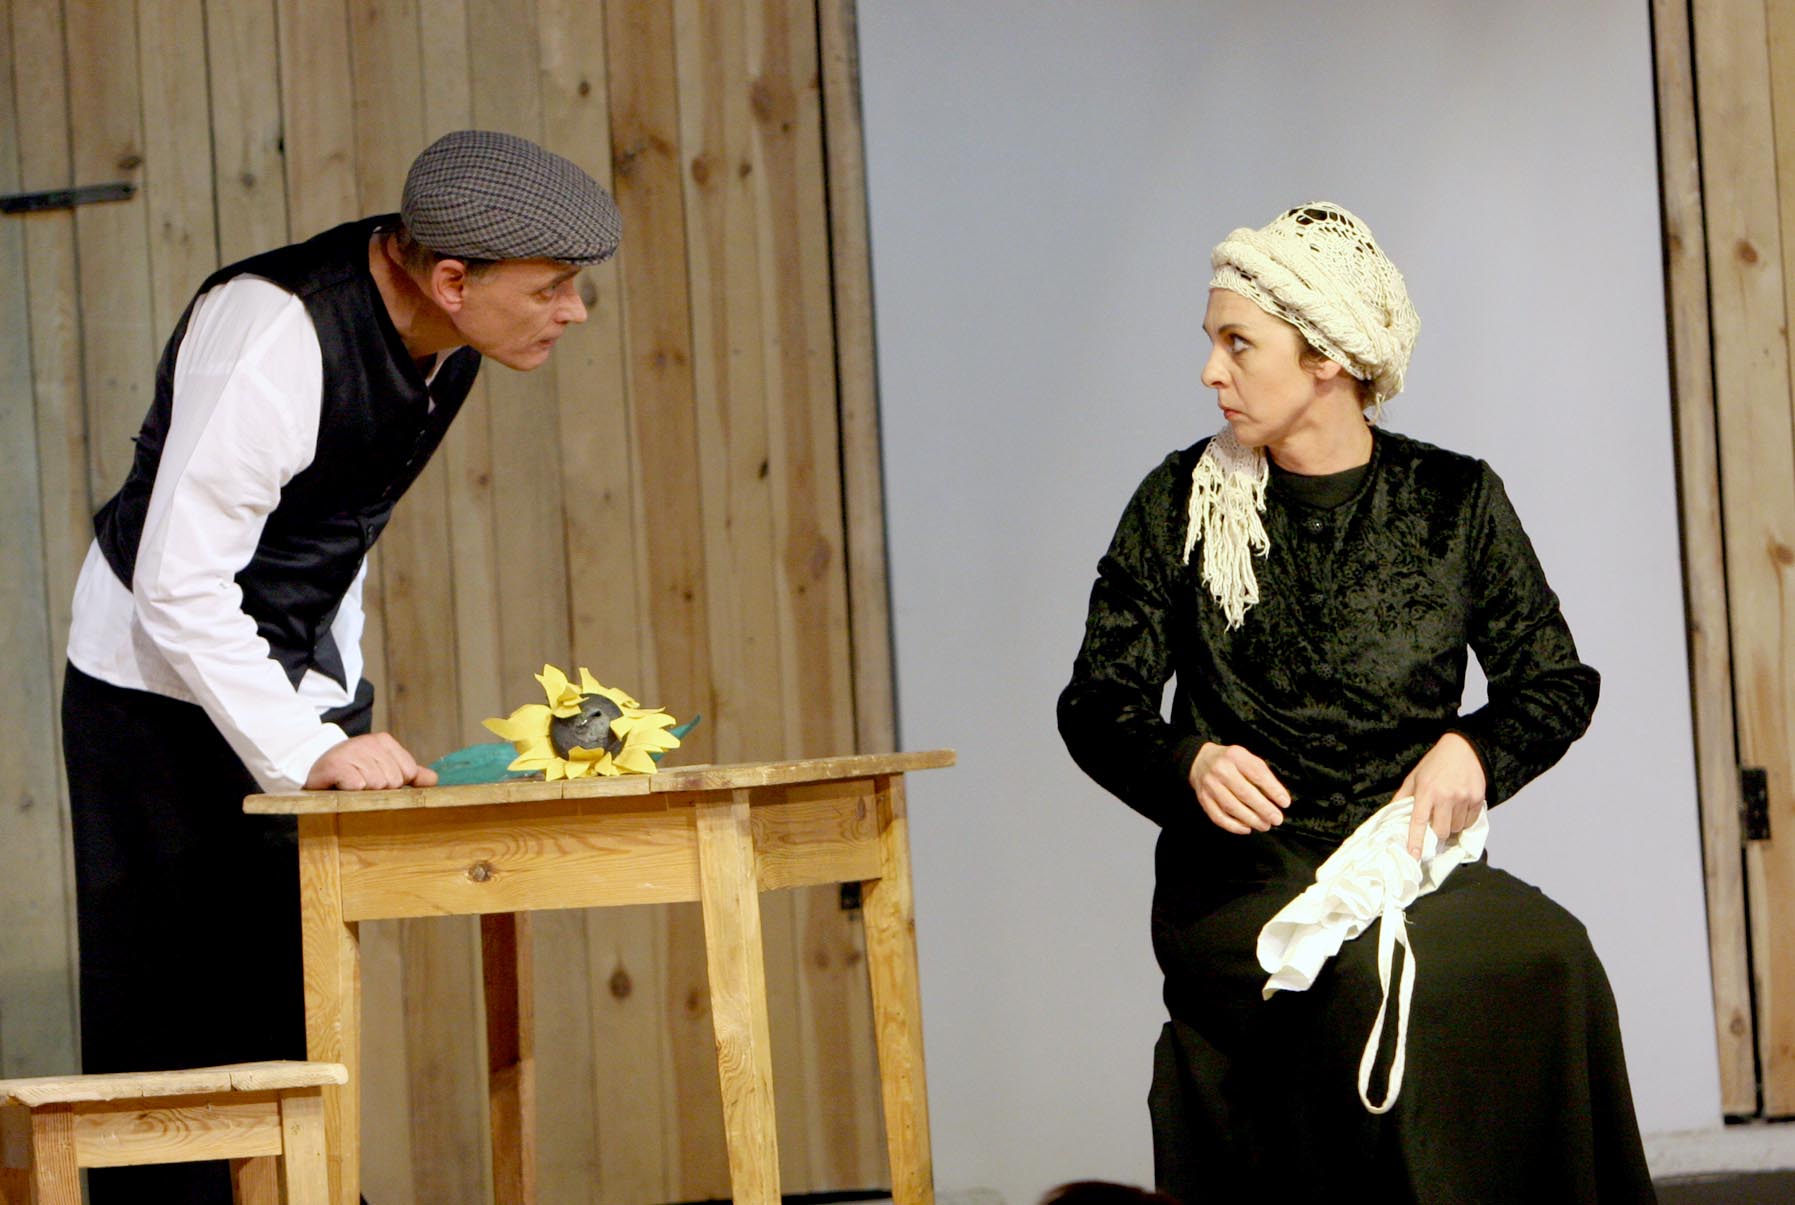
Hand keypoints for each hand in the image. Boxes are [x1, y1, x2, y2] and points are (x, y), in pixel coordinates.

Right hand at [305, 732, 438, 790]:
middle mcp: (369, 742)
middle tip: (359, 784)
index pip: (409, 772)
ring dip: (362, 792)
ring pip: (376, 785)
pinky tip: (341, 787)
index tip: (375, 779)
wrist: (312, 768)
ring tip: (348, 785)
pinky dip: (351, 791)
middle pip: (393, 781)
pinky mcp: (336, 765)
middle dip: (378, 789)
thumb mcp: (381, 768)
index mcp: (384, 741)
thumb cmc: (350, 771)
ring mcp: (352, 751)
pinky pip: (358, 785)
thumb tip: (433, 780)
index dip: (395, 784)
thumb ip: (409, 774)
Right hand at [1189, 742, 1290, 833]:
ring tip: (1265, 826)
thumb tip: (1278, 799)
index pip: (1257, 774)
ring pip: (1232, 807)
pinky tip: (1246, 829)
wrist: (1200, 761)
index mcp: (1236, 756)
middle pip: (1244, 793)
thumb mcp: (1248, 759)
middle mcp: (1221, 770)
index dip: (1273, 790)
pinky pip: (1218, 816)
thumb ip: (1262, 776)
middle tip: (1277, 819)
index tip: (1285, 803)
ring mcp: (1210, 785)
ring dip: (1251, 820)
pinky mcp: (1203, 799)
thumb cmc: (1232, 762)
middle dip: (1264, 809)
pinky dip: (1233, 826)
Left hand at [1396, 732, 1485, 857]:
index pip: (1418, 821)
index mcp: (1426, 791)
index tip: (1414, 856)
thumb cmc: (1435, 763)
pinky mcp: (1477, 799)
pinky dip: (1463, 821)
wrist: (1464, 748)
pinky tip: (1460, 809)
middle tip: (1435, 825)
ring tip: (1448, 813)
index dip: (1416, 841)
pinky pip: (1469, 821)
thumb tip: (1391, 814)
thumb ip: (1403, 796)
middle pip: (1440, 831)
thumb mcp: (1415, 777)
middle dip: (1436, 833)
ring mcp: (1463, 798)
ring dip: (1451, 827)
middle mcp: (1445, 796)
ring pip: (1456, 828)